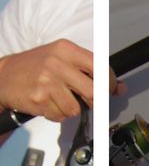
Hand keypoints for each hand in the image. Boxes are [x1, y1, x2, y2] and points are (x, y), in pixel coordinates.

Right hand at [0, 40, 124, 121]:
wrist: (3, 77)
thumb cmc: (35, 67)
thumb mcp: (62, 60)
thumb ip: (91, 72)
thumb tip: (120, 88)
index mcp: (66, 49)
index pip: (100, 67)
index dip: (109, 83)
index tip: (108, 89)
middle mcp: (57, 63)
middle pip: (93, 92)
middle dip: (93, 101)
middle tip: (86, 100)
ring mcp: (47, 81)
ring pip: (76, 108)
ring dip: (70, 109)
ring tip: (57, 98)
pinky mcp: (39, 99)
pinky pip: (60, 116)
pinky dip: (56, 114)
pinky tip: (47, 103)